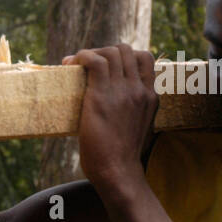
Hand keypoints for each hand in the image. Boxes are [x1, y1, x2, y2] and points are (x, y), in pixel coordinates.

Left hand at [62, 44, 157, 193]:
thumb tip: (113, 107)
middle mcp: (140, 90)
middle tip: (88, 64)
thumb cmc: (122, 157)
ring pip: (112, 51)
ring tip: (76, 64)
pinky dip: (81, 56)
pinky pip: (95, 60)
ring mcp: (124, 91)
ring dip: (92, 53)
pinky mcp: (103, 94)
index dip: (125, 56)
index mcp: (150, 97)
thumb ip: (132, 112)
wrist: (118, 171)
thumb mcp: (137, 128)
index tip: (108, 66)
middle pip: (127, 50)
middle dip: (106, 51)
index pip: (145, 59)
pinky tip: (70, 64)